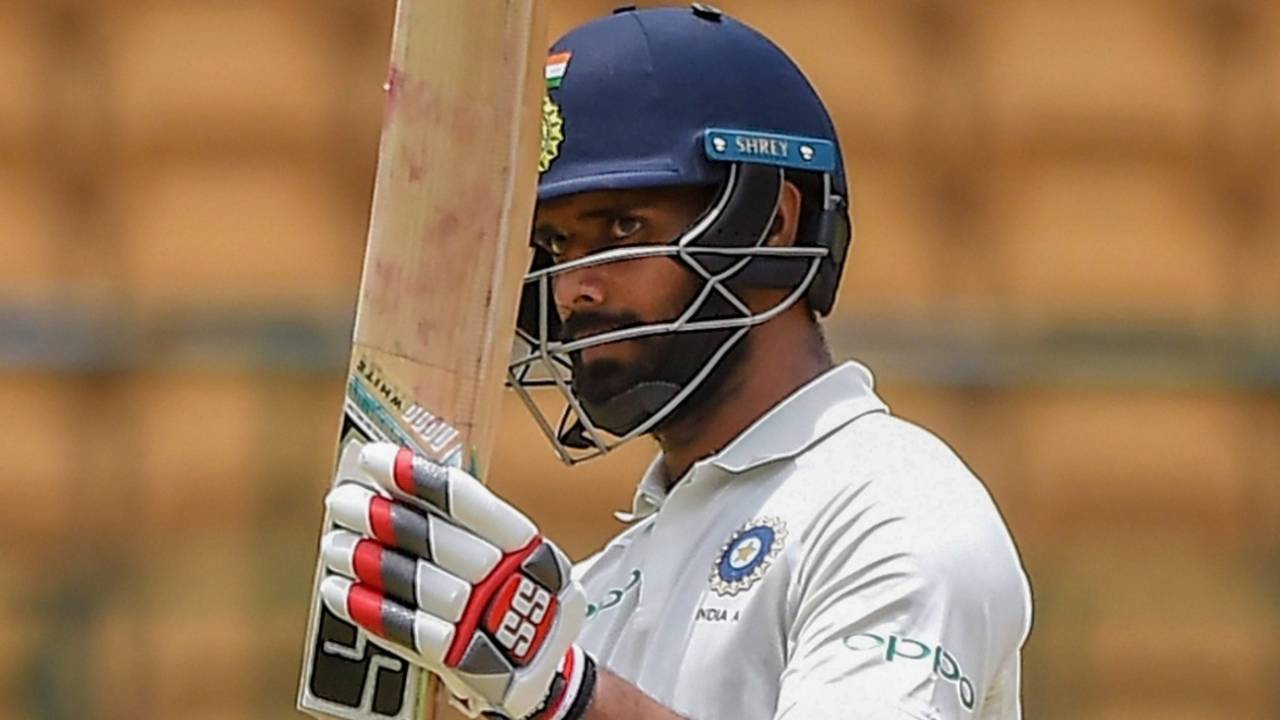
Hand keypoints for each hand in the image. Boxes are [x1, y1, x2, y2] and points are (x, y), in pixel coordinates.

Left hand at [319, 443, 591, 718]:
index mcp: (527, 544)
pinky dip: (368, 608)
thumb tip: (398, 482)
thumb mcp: (514, 553)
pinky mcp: (461, 660)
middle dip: (381, 516)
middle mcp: (510, 580)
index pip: (465, 499)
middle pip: (436, 540)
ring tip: (334, 542)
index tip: (374, 459)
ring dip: (368, 560)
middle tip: (341, 499)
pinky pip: (408, 631)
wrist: (541, 665)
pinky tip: (339, 589)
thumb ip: (469, 523)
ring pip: (418, 584)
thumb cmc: (516, 592)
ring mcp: (486, 622)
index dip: (415, 477)